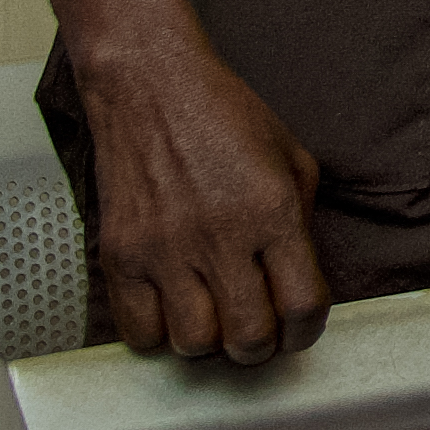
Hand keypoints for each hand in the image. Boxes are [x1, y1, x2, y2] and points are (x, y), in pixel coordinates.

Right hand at [72, 30, 333, 361]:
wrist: (149, 84)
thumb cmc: (221, 113)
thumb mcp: (290, 157)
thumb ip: (301, 222)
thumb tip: (298, 283)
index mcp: (273, 210)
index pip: (303, 305)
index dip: (307, 331)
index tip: (300, 330)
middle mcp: (220, 235)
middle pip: (249, 338)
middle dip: (262, 346)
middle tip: (258, 330)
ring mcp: (165, 249)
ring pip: (194, 344)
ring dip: (211, 342)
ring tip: (215, 317)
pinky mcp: (122, 256)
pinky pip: (140, 332)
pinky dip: (160, 335)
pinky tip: (172, 309)